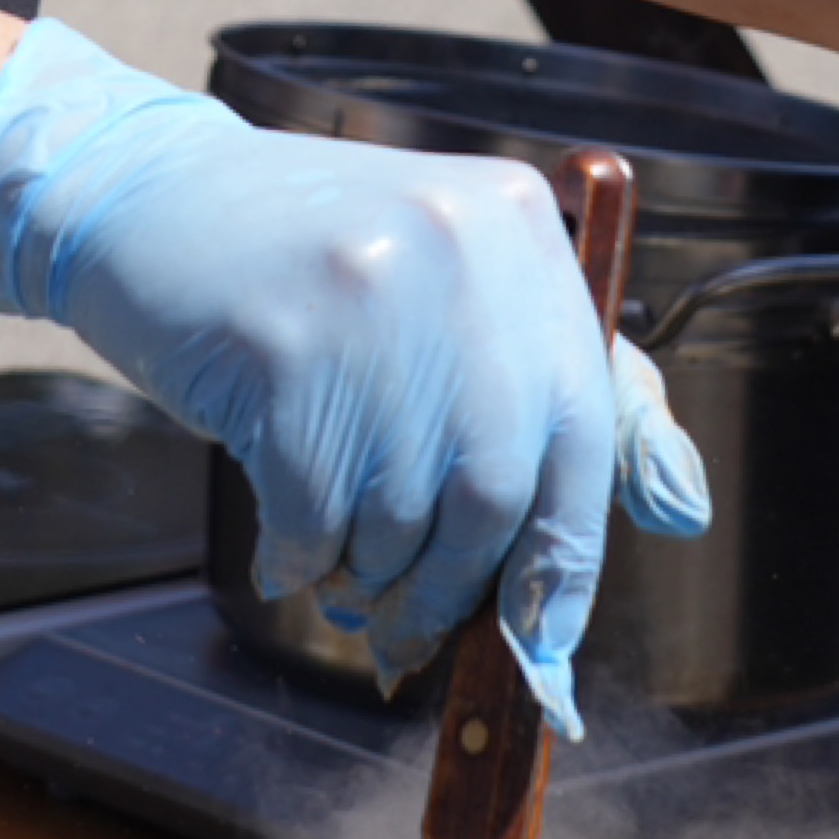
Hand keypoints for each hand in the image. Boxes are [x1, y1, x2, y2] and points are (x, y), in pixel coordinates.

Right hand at [0, 23, 709, 732]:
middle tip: (410, 627)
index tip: (544, 637)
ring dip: (371, 576)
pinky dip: (301, 556)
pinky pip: (311, 510)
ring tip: (341, 570)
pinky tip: (286, 545)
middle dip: (456, 587)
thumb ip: (555, 389)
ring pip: (402, 512)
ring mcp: (370, 296)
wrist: (155, 201)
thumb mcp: (455, 294)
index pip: (588, 427)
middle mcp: (464, 254)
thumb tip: (683, 509)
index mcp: (524, 235)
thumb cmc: (319, 270)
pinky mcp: (277, 346)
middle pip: (496, 489)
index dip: (570, 553)